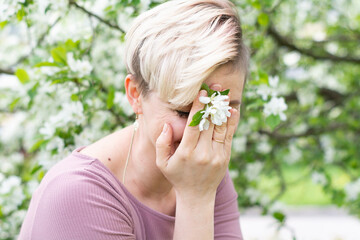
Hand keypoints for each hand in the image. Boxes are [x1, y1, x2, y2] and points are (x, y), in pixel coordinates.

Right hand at [156, 85, 239, 200]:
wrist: (197, 196)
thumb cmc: (177, 176)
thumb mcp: (162, 163)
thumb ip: (162, 143)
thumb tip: (167, 125)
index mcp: (186, 152)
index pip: (194, 125)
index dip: (198, 107)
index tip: (201, 92)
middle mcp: (203, 153)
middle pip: (209, 123)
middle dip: (212, 103)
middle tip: (215, 85)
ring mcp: (216, 155)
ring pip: (221, 127)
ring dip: (223, 109)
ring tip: (224, 93)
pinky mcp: (225, 157)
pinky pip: (229, 136)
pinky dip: (231, 122)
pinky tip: (233, 109)